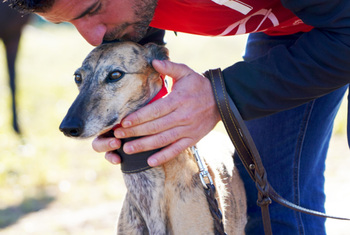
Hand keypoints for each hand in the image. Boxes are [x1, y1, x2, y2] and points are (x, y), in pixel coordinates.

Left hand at [92, 60, 220, 165]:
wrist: (222, 100)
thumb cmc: (199, 86)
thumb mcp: (186, 72)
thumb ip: (169, 67)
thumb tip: (153, 61)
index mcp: (179, 100)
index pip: (155, 110)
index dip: (138, 117)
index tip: (123, 122)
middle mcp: (183, 116)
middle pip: (155, 127)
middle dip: (135, 132)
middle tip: (117, 135)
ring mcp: (188, 130)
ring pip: (163, 140)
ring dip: (144, 146)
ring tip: (127, 149)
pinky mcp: (192, 139)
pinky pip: (177, 150)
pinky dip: (164, 156)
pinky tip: (150, 162)